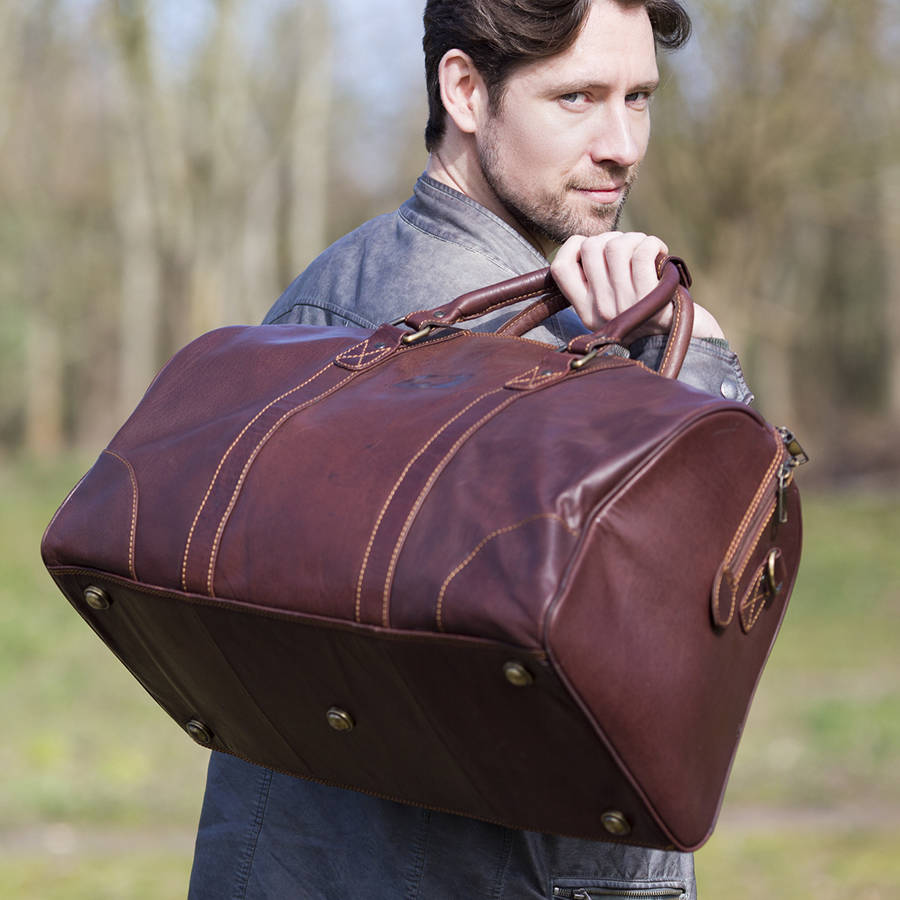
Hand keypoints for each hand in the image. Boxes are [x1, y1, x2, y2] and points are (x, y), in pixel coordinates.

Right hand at [549, 232, 724, 339]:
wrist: (682, 342)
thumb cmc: (649, 314)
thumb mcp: (613, 306)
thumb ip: (597, 283)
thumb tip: (589, 243)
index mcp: (585, 311)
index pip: (560, 268)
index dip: (574, 245)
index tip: (596, 248)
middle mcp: (600, 311)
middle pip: (590, 248)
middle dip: (612, 237)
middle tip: (629, 249)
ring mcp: (624, 305)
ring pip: (615, 247)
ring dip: (634, 238)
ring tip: (646, 249)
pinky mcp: (650, 299)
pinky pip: (642, 253)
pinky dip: (652, 244)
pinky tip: (660, 252)